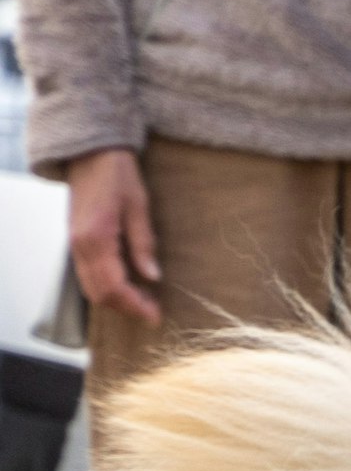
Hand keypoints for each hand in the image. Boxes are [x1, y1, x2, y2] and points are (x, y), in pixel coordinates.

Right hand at [63, 148, 161, 324]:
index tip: (156, 316)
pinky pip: (87, 273)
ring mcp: (75, 243)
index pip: (112, 286)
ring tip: (145, 300)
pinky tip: (130, 284)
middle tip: (154, 312)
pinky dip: (107, 285)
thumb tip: (152, 276)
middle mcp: (80, 244)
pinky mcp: (77, 240)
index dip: (134, 306)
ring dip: (116, 299)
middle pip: (99, 293)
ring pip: (90, 286)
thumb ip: (143, 244)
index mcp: (96, 238)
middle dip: (126, 308)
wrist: (91, 154)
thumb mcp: (138, 207)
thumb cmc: (118, 175)